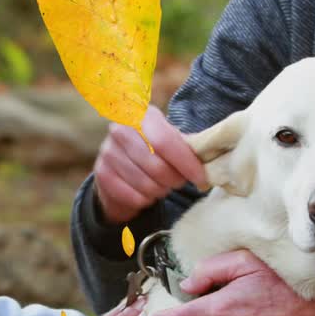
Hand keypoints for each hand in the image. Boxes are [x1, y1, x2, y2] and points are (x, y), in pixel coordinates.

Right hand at [93, 105, 208, 224]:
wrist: (120, 163)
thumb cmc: (153, 150)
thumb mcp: (170, 140)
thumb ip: (188, 145)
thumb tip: (212, 157)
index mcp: (142, 115)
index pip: (165, 142)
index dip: (186, 163)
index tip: (201, 179)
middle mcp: (120, 130)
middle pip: (157, 166)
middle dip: (175, 180)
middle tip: (179, 182)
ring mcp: (108, 152)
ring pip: (146, 185)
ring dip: (160, 191)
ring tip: (161, 185)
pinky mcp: (102, 174)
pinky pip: (134, 197)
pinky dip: (146, 200)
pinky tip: (146, 192)